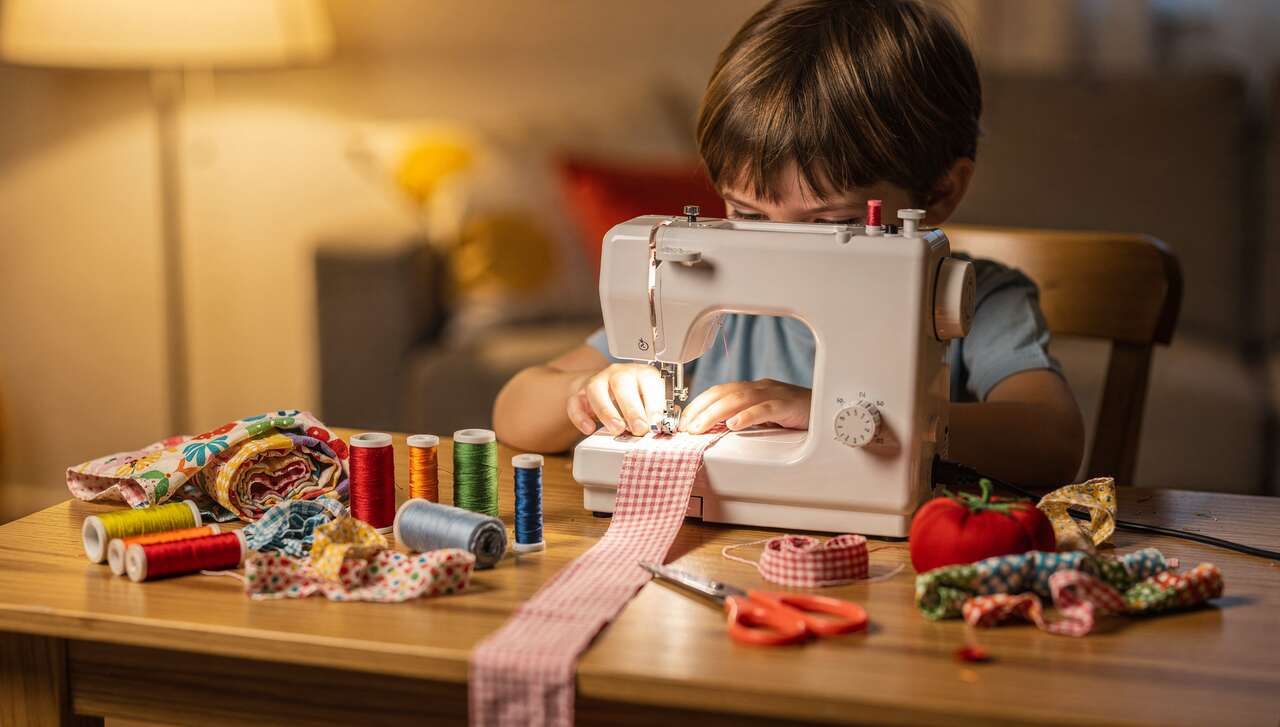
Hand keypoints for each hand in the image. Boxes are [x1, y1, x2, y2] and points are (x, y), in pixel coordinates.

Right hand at [566, 364, 664, 436]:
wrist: (605, 388)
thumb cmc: (634, 398)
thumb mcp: (650, 401)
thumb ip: (659, 413)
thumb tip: (671, 428)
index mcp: (642, 374)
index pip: (649, 383)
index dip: (654, 404)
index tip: (658, 424)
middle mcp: (619, 374)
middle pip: (623, 383)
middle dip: (632, 408)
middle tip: (639, 430)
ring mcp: (597, 381)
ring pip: (597, 389)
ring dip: (607, 411)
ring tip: (616, 429)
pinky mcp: (579, 393)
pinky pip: (576, 402)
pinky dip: (580, 416)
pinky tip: (588, 429)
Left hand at [679, 379, 810, 433]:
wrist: (832, 410)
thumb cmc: (799, 415)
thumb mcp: (766, 418)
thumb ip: (744, 419)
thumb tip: (717, 429)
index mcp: (754, 389)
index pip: (719, 392)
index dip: (699, 404)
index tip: (684, 420)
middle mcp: (761, 388)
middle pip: (724, 393)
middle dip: (700, 409)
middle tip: (686, 427)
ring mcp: (775, 395)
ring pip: (739, 399)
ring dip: (715, 413)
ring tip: (700, 427)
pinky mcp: (789, 405)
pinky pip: (765, 409)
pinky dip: (748, 416)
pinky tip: (734, 425)